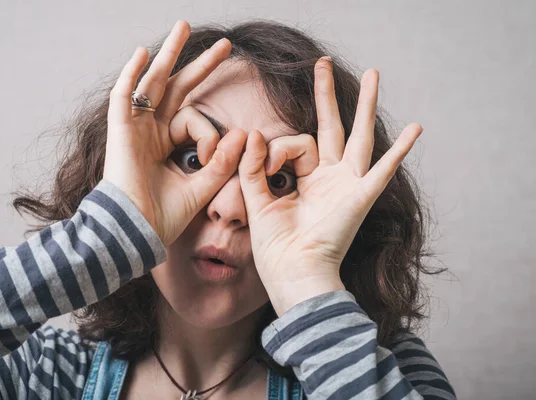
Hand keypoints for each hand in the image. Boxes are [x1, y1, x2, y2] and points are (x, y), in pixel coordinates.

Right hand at [103, 21, 246, 245]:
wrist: (135, 233)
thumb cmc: (162, 217)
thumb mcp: (202, 187)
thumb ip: (222, 163)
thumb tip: (243, 134)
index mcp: (166, 145)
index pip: (193, 120)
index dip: (208, 133)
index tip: (212, 154)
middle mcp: (150, 131)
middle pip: (176, 88)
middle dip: (199, 66)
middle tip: (224, 46)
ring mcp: (134, 128)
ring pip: (152, 82)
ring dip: (167, 54)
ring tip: (184, 26)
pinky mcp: (120, 131)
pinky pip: (124, 96)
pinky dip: (131, 74)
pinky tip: (143, 52)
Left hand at [238, 58, 422, 315]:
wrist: (292, 274)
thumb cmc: (275, 247)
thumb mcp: (257, 201)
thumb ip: (254, 168)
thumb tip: (254, 133)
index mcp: (305, 180)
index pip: (294, 144)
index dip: (277, 150)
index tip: (266, 169)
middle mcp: (328, 178)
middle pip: (331, 127)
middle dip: (326, 96)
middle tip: (322, 63)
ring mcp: (346, 185)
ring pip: (359, 136)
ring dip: (365, 105)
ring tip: (375, 74)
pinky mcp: (359, 197)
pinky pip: (383, 170)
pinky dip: (401, 150)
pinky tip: (418, 127)